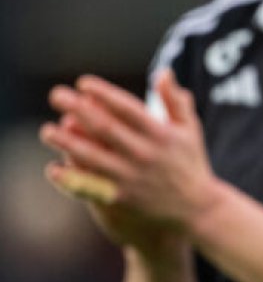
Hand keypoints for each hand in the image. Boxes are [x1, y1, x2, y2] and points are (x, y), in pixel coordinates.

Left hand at [40, 70, 220, 248]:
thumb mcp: (190, 129)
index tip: (82, 82)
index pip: (127, 108)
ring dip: (66, 142)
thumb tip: (163, 72)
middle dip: (78, 109)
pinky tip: (54, 168)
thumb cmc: (190, 163)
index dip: (103, 93)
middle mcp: (144, 154)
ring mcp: (131, 177)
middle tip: (56, 95)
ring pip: (92, 157)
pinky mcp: (121, 198)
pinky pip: (90, 187)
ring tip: (47, 130)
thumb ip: (176, 100)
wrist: (197, 209)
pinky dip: (71, 178)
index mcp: (160, 134)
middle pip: (104, 128)